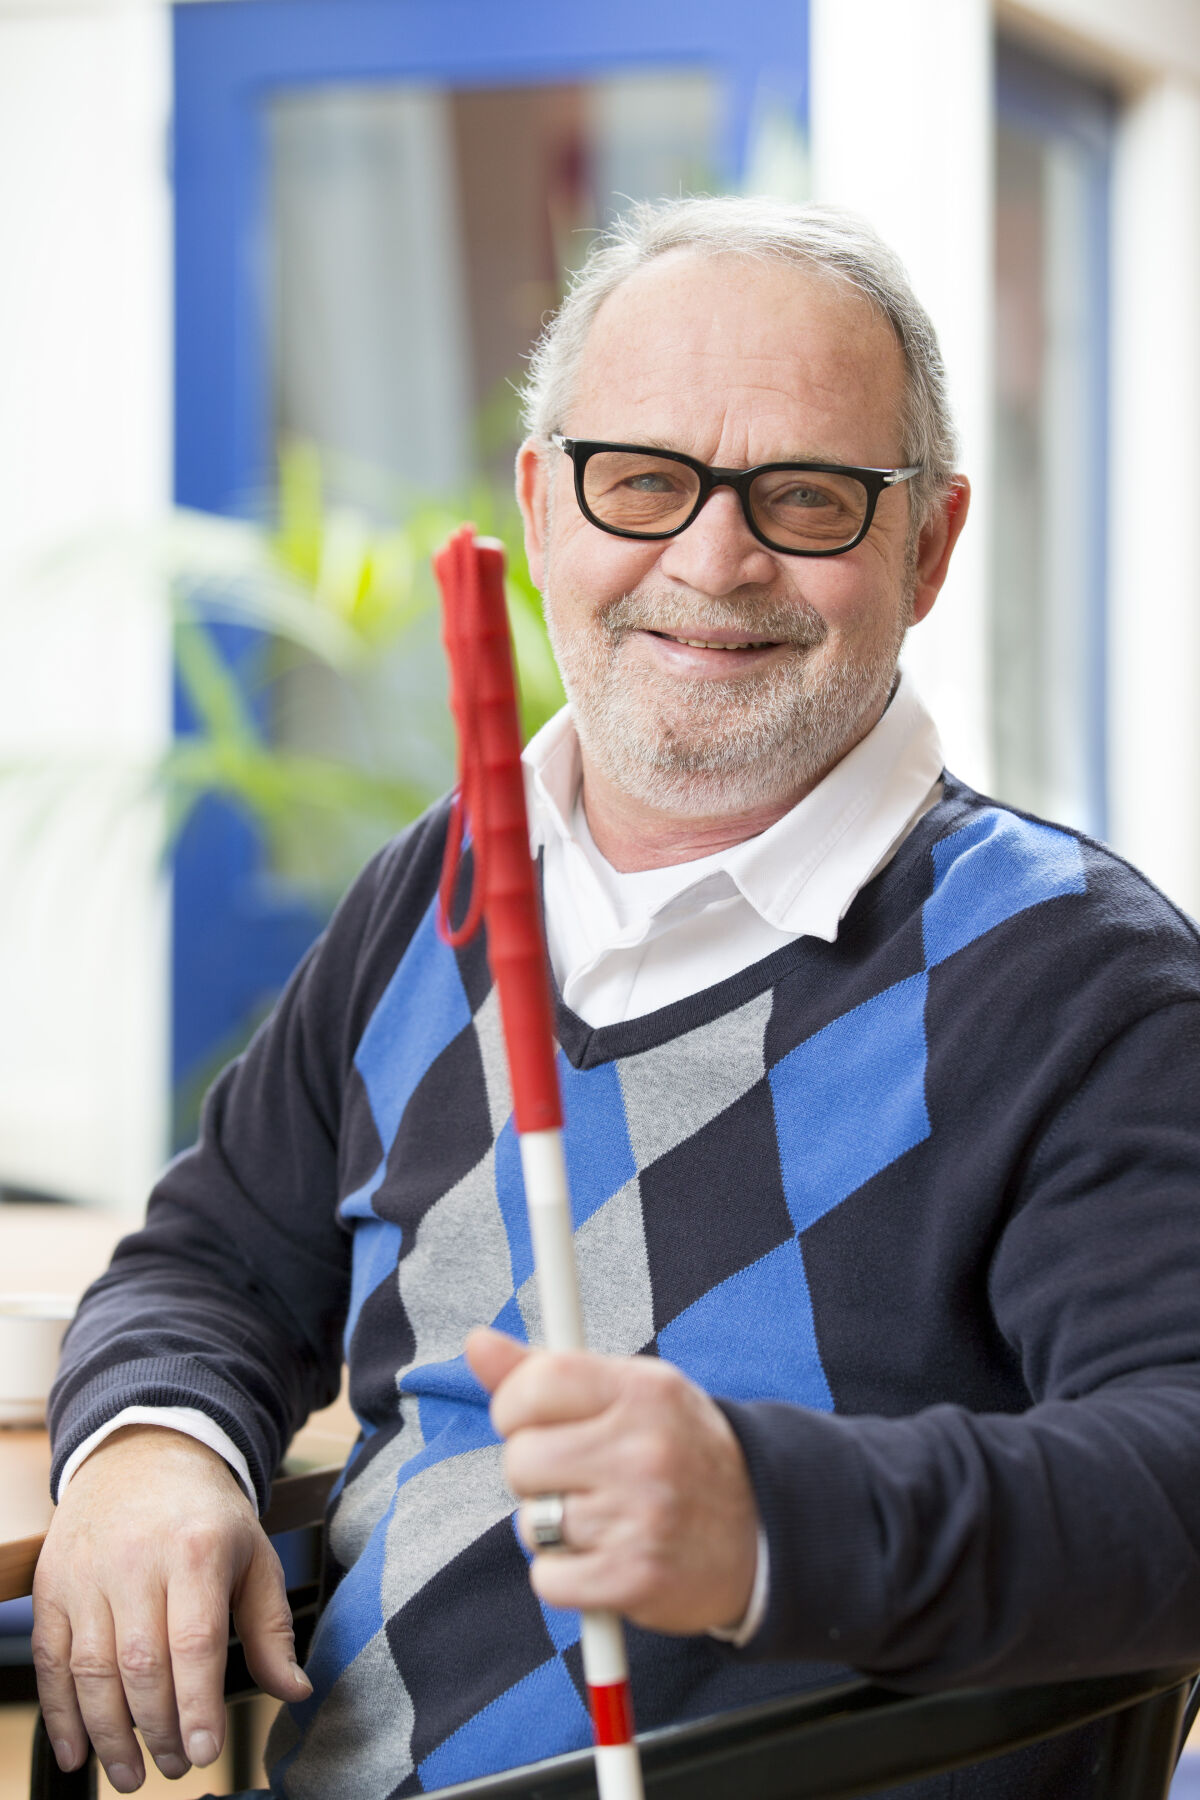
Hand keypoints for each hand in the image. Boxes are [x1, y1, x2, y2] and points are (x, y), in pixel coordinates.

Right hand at [31, 1424, 311, 1791]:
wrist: (142, 1454)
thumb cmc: (205, 1514)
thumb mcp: (254, 1555)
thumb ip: (271, 1628)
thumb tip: (295, 1690)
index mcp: (196, 1550)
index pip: (195, 1641)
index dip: (197, 1704)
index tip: (206, 1752)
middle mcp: (136, 1561)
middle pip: (140, 1664)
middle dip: (158, 1729)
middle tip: (177, 1766)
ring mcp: (87, 1574)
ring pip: (91, 1670)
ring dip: (109, 1735)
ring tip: (132, 1774)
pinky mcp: (52, 1586)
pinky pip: (49, 1661)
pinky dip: (59, 1715)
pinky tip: (76, 1753)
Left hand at [465, 1327, 758, 1634]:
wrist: (762, 1530)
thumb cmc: (676, 1449)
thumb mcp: (630, 1392)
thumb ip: (548, 1371)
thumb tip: (477, 1341)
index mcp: (642, 1390)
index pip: (534, 1386)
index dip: (514, 1408)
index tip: (533, 1423)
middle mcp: (644, 1449)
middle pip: (521, 1459)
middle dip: (534, 1474)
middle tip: (577, 1477)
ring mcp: (642, 1516)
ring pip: (530, 1522)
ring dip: (550, 1527)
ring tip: (599, 1517)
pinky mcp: (635, 1579)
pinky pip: (547, 1579)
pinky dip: (564, 1577)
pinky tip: (603, 1558)